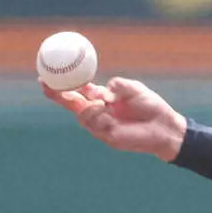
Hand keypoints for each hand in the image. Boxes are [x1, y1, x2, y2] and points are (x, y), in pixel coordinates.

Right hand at [41, 77, 186, 161]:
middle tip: (46, 85)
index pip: (77, 91)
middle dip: (57, 96)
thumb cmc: (151, 106)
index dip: (61, 85)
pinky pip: (96, 125)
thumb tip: (101, 92)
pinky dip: (97, 115)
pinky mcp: (109, 137)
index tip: (45, 75)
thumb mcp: (133, 88)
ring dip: (88, 107)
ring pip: (83, 116)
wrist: (165, 126)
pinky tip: (105, 109)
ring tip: (102, 103)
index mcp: (101, 99)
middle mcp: (99, 112)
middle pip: (71, 105)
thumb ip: (116, 86)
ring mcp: (102, 126)